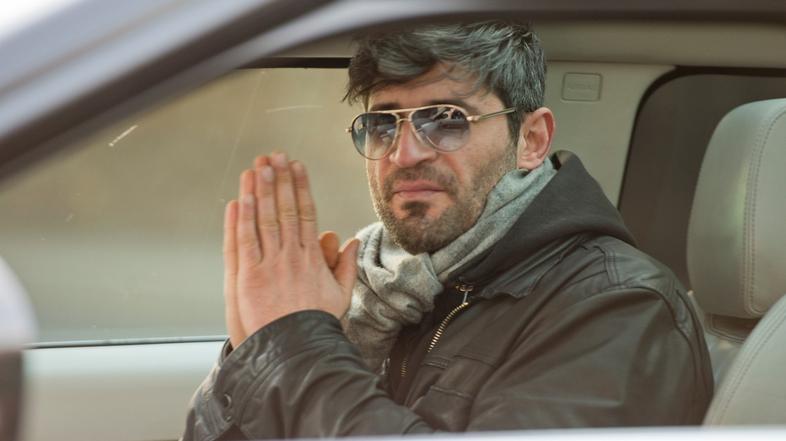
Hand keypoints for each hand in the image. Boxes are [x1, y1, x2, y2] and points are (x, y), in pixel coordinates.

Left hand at [223, 153, 359, 347]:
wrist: (297, 349)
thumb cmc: (317, 324)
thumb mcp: (340, 295)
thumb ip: (345, 266)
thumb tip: (350, 241)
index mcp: (312, 257)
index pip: (306, 213)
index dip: (300, 187)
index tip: (297, 166)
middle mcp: (292, 255)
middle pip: (285, 209)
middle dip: (279, 180)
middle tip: (274, 156)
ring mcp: (270, 264)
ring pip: (264, 220)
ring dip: (261, 191)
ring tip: (258, 167)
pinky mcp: (250, 276)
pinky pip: (245, 241)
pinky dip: (242, 218)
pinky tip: (241, 197)